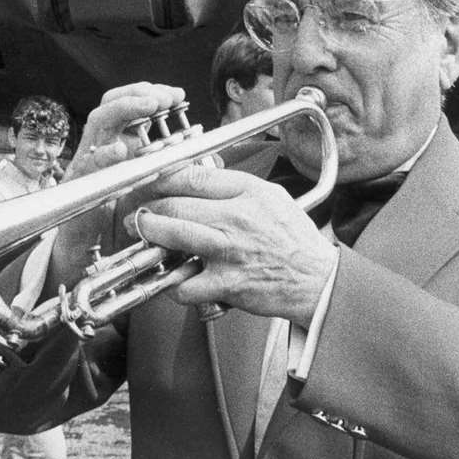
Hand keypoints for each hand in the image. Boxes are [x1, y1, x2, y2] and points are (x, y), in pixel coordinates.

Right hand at [47, 83, 187, 285]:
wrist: (85, 252)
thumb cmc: (117, 221)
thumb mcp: (153, 192)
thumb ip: (176, 174)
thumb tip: (213, 161)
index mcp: (118, 144)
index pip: (130, 106)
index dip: (151, 95)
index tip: (176, 94)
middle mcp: (101, 146)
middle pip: (113, 104)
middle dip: (139, 94)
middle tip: (163, 97)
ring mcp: (88, 162)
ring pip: (98, 122)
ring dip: (124, 109)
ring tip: (148, 106)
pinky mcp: (79, 185)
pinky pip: (87, 164)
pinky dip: (103, 155)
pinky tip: (118, 151)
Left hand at [130, 164, 337, 326]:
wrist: (319, 280)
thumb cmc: (294, 239)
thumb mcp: (271, 196)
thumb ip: (234, 184)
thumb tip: (197, 174)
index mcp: (248, 192)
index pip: (192, 176)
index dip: (161, 178)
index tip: (148, 182)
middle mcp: (236, 219)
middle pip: (174, 204)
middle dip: (147, 207)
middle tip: (139, 211)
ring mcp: (229, 252)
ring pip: (173, 236)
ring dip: (149, 234)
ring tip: (143, 233)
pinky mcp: (227, 284)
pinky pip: (185, 284)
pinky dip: (171, 282)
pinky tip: (172, 277)